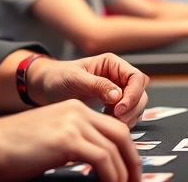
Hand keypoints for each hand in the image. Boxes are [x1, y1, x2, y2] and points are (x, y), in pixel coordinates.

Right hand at [0, 100, 140, 181]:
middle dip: (133, 161)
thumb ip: (72, 145)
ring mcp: (73, 123)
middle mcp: (77, 111)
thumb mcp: (49, 139)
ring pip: (115, 149)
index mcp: (73, 109)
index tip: (128, 169)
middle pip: (122, 134)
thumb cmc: (11, 147)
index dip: (125, 150)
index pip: (112, 127)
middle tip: (135, 180)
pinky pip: (103, 160)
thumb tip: (94, 166)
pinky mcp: (68, 140)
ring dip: (123, 174)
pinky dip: (111, 177)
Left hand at [27, 54, 149, 128]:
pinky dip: (122, 122)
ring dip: (128, 117)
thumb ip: (97, 85)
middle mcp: (118, 76)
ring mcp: (117, 92)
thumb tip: (118, 95)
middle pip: (140, 93)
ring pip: (136, 106)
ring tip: (108, 121)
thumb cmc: (58, 77)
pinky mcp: (113, 106)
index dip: (133, 94)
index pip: (136, 78)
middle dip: (131, 108)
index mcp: (112, 64)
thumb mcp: (75, 79)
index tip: (119, 109)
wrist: (46, 88)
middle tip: (115, 119)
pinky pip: (127, 115)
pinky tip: (106, 124)